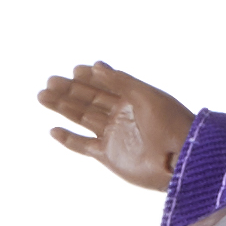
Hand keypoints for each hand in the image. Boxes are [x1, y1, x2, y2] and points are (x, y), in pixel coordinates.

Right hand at [39, 62, 193, 189]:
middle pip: (88, 100)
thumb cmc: (171, 124)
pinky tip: (54, 130)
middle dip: (68, 90)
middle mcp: (120, 116)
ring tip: (43, 97)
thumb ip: (121, 81)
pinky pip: (83, 146)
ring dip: (63, 108)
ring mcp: (113, 136)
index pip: (104, 84)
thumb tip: (96, 65)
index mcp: (132, 99)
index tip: (73, 69)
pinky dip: (69, 139)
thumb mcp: (147, 96)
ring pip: (82, 118)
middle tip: (49, 82)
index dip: (88, 77)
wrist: (182, 160)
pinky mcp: (109, 156)